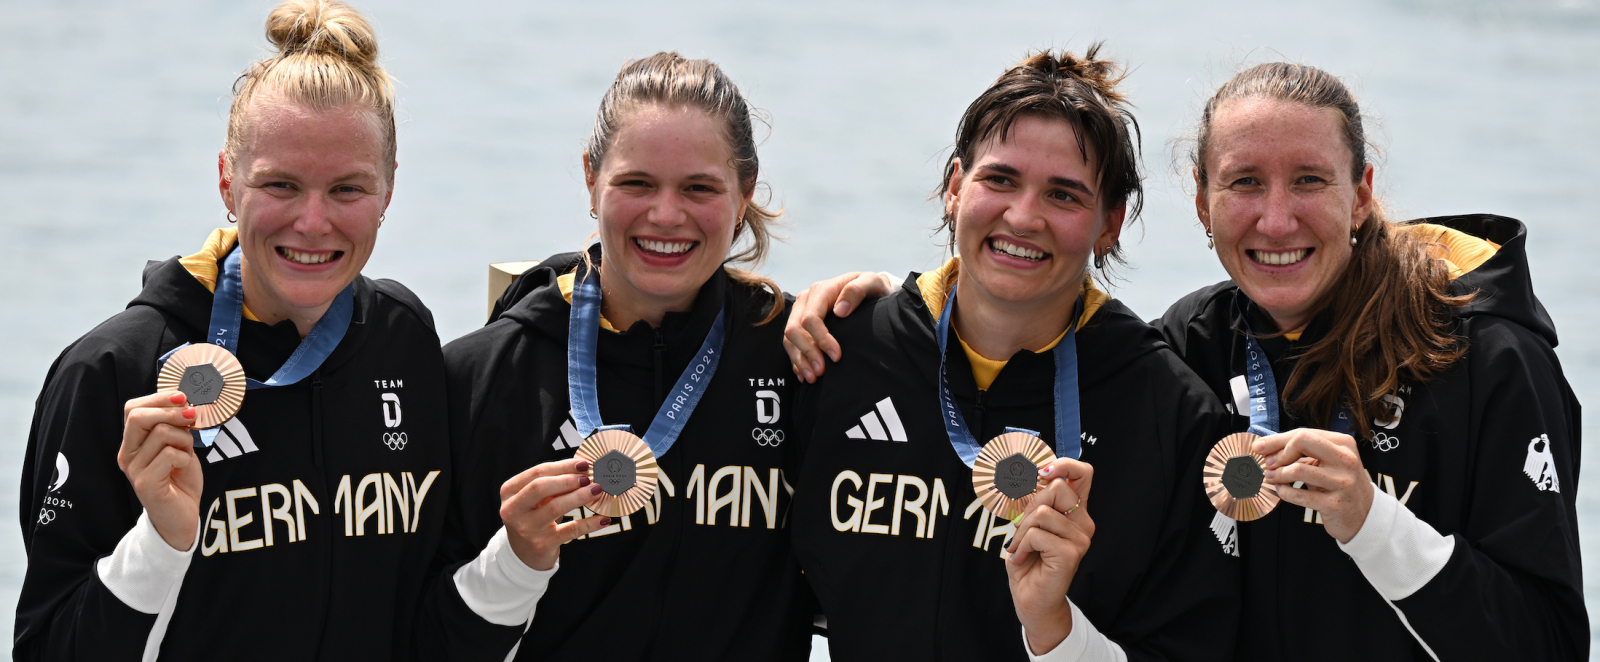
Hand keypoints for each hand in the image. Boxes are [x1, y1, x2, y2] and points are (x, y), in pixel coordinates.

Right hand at [119, 391, 203, 551]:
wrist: (182, 517)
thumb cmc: (180, 480)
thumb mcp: (180, 446)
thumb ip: (177, 427)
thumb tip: (185, 401)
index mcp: (133, 443)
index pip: (133, 409)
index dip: (158, 398)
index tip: (183, 396)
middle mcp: (127, 455)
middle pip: (139, 417)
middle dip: (171, 411)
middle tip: (192, 416)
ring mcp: (134, 469)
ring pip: (160, 433)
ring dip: (184, 438)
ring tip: (186, 452)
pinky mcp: (145, 483)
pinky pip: (169, 454)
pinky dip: (184, 456)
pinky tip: (183, 466)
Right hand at [498, 458, 611, 570]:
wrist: (524, 554)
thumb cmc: (532, 518)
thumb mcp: (533, 499)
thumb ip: (552, 484)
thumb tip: (582, 468)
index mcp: (510, 492)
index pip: (537, 473)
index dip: (562, 466)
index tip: (583, 464)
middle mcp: (513, 510)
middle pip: (541, 487)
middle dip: (568, 480)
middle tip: (588, 477)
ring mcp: (527, 528)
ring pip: (556, 507)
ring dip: (580, 496)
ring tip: (597, 490)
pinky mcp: (542, 544)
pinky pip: (571, 530)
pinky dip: (589, 523)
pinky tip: (603, 518)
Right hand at [783, 271, 895, 382]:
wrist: (870, 292)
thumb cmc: (871, 288)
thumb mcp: (871, 282)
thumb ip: (857, 290)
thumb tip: (840, 310)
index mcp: (820, 291)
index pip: (811, 318)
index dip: (821, 339)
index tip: (836, 356)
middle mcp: (805, 301)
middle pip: (794, 330)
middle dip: (807, 353)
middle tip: (821, 372)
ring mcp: (800, 314)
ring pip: (789, 340)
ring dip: (800, 361)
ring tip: (813, 378)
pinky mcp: (801, 327)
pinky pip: (790, 346)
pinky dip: (796, 362)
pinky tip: (805, 374)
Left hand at [1005, 458, 1094, 654]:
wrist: (1031, 599)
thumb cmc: (1029, 561)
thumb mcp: (1027, 523)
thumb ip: (1034, 500)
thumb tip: (1029, 473)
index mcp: (1075, 511)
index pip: (1082, 473)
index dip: (1064, 464)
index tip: (1042, 473)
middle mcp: (1083, 523)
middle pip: (1056, 488)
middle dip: (1029, 506)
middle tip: (1020, 531)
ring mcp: (1080, 538)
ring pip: (1042, 512)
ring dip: (1021, 530)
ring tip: (1020, 548)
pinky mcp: (1071, 553)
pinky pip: (1037, 533)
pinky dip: (1022, 545)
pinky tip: (1022, 558)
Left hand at [1254, 428, 1373, 543]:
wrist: (1365, 514)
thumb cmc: (1340, 483)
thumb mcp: (1328, 462)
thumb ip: (1303, 451)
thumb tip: (1266, 447)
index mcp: (1343, 444)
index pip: (1303, 433)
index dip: (1277, 440)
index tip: (1260, 447)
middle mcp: (1345, 460)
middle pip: (1302, 442)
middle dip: (1279, 453)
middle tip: (1269, 464)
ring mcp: (1342, 482)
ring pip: (1297, 470)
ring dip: (1277, 474)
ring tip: (1272, 477)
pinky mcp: (1335, 504)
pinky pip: (1299, 495)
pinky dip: (1284, 492)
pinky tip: (1281, 489)